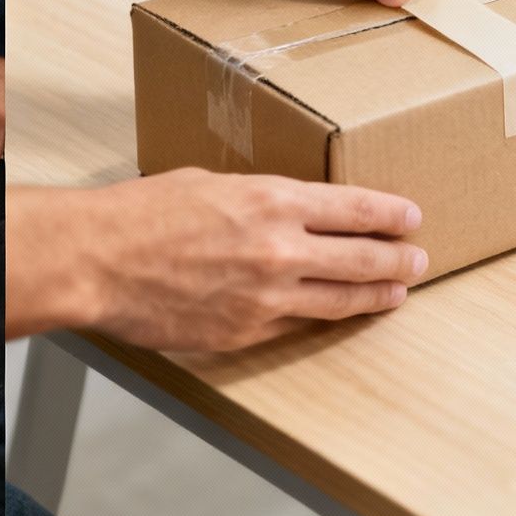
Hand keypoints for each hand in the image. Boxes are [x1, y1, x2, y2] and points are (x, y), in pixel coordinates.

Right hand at [7, 170, 425, 350]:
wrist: (96, 262)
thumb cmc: (139, 214)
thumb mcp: (207, 183)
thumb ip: (254, 198)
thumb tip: (282, 209)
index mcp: (271, 200)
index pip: (356, 209)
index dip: (391, 215)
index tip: (411, 217)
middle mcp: (279, 249)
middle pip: (363, 259)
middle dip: (398, 259)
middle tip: (418, 259)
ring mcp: (266, 298)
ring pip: (341, 300)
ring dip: (376, 296)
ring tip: (396, 293)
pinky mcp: (246, 332)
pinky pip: (295, 326)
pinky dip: (320, 319)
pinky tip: (332, 316)